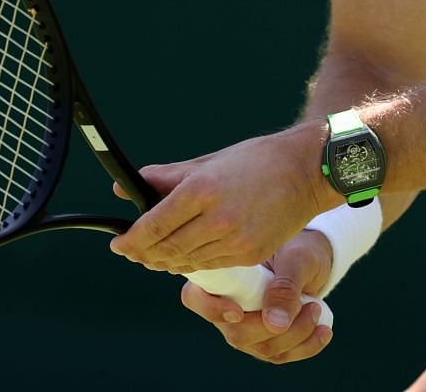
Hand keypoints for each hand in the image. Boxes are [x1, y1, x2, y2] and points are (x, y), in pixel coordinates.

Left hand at [108, 124, 337, 273]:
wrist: (307, 171)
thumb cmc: (256, 160)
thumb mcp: (207, 161)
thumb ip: (165, 177)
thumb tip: (125, 187)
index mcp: (202, 189)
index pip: (153, 225)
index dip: (130, 239)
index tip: (117, 243)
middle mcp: (217, 219)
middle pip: (166, 249)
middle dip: (143, 254)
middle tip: (131, 251)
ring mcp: (236, 241)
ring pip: (187, 262)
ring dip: (165, 261)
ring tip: (155, 254)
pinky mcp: (251, 255)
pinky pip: (211, 265)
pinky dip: (193, 263)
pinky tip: (186, 255)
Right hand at [178, 230, 336, 363]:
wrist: (311, 260)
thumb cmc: (296, 250)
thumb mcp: (295, 259)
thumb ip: (284, 286)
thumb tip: (274, 325)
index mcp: (221, 278)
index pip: (194, 298)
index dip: (211, 309)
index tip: (238, 311)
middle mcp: (226, 308)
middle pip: (236, 334)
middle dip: (273, 327)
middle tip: (307, 304)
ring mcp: (245, 329)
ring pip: (262, 348)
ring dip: (296, 335)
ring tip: (317, 308)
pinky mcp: (266, 342)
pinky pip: (282, 356)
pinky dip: (307, 347)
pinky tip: (324, 331)